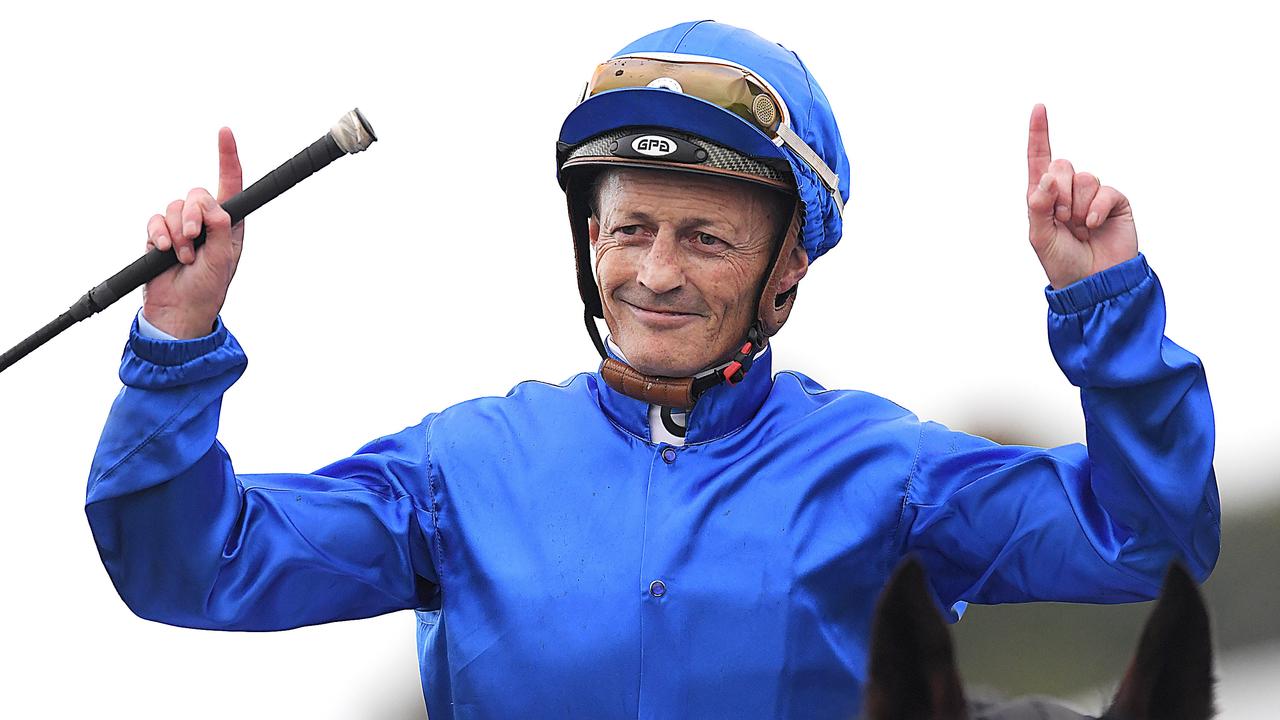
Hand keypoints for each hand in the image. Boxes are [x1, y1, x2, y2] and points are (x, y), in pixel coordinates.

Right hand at [141, 128, 243, 338]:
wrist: (178, 310)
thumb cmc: (207, 289)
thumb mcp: (222, 260)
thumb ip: (220, 230)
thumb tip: (214, 207)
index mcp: (229, 224)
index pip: (231, 185)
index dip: (227, 158)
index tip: (224, 132)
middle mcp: (207, 221)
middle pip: (197, 194)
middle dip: (194, 215)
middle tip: (194, 238)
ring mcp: (182, 227)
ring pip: (174, 207)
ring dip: (177, 233)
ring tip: (183, 257)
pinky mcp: (160, 235)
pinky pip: (155, 220)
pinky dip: (158, 235)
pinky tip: (165, 252)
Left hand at [1025, 104, 1137, 288]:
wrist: (1093, 283)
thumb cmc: (1062, 262)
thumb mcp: (1040, 237)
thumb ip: (1037, 207)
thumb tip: (1045, 178)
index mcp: (1044, 197)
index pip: (1040, 159)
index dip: (1039, 134)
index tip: (1039, 108)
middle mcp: (1067, 192)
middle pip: (1062, 165)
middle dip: (1058, 194)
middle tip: (1062, 220)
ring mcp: (1092, 196)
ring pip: (1083, 178)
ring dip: (1077, 206)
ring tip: (1078, 228)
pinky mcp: (1114, 201)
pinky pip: (1104, 190)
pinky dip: (1095, 209)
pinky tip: (1093, 227)